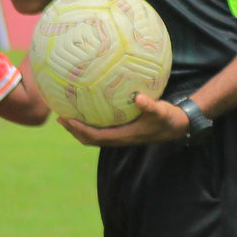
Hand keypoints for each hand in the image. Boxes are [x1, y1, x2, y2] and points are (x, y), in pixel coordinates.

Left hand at [62, 92, 188, 147]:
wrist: (176, 126)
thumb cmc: (168, 118)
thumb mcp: (161, 110)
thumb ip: (150, 105)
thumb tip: (138, 97)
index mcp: (124, 136)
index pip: (95, 136)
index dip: (79, 129)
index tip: (67, 120)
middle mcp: (119, 139)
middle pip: (90, 139)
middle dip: (74, 130)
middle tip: (60, 118)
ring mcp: (120, 136)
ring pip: (94, 136)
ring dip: (80, 129)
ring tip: (68, 116)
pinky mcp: (123, 131)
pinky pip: (102, 129)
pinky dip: (91, 123)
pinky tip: (89, 110)